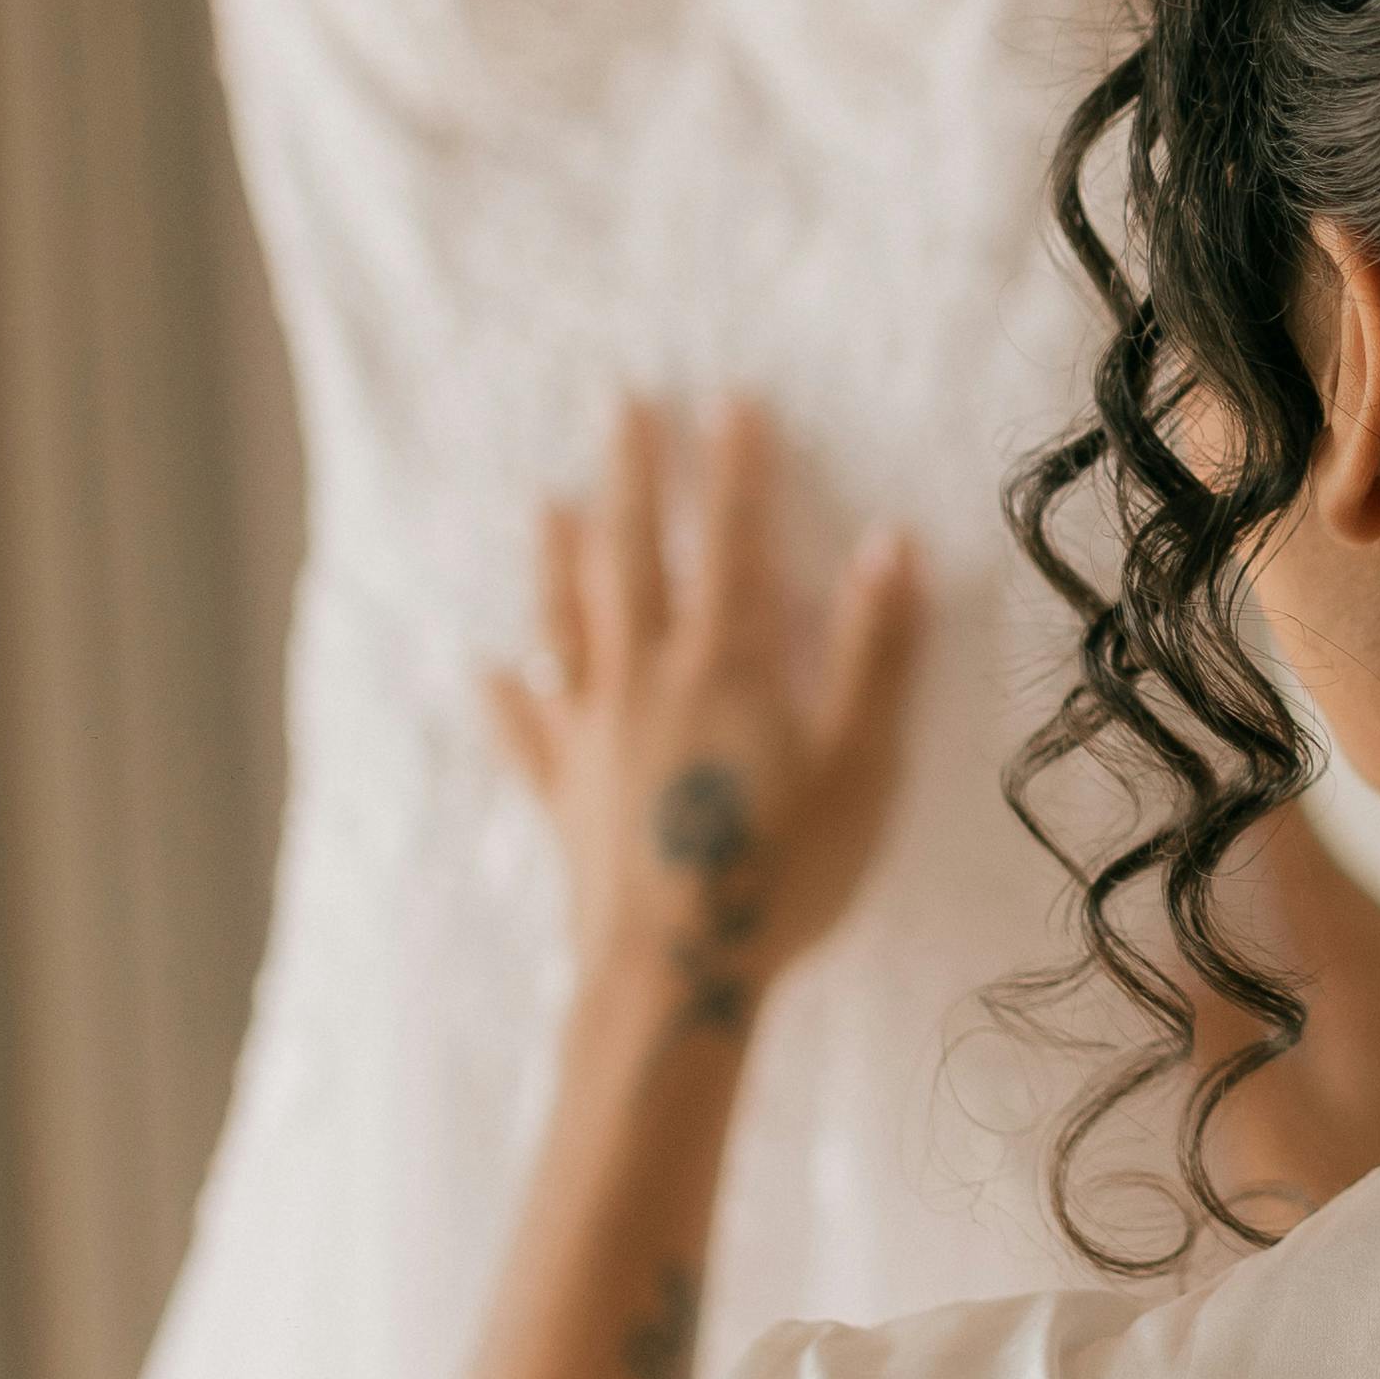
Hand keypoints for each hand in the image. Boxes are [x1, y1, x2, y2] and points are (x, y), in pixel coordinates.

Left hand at [488, 397, 923, 1043]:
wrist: (671, 978)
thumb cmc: (780, 877)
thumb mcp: (859, 765)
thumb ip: (872, 653)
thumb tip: (889, 546)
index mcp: (724, 666)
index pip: (732, 542)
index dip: (734, 468)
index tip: (732, 400)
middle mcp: (645, 681)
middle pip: (632, 557)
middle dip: (631, 477)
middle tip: (624, 405)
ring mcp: (593, 737)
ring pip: (567, 625)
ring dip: (558, 559)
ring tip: (546, 502)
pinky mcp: (564, 798)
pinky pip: (526, 733)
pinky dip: (508, 697)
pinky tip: (489, 670)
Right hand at [1185, 803, 1379, 1222]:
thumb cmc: (1333, 1200)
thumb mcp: (1254, 1122)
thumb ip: (1225, 1035)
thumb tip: (1200, 964)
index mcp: (1367, 999)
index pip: (1322, 889)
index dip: (1287, 836)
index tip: (1257, 784)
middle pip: (1359, 909)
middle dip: (1312, 860)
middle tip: (1268, 815)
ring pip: (1379, 950)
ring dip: (1334, 907)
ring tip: (1291, 880)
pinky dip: (1350, 959)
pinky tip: (1328, 978)